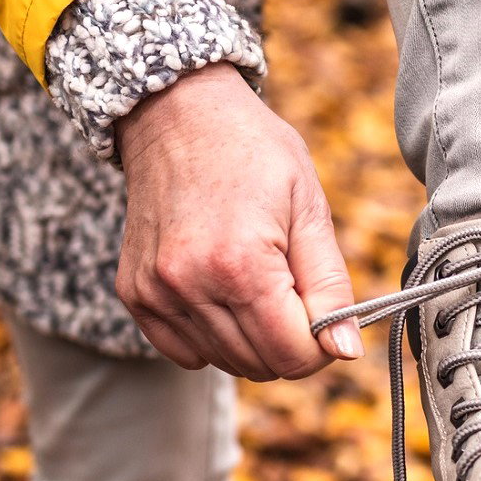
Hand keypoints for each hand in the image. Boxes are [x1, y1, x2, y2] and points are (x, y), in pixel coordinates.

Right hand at [115, 63, 360, 378]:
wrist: (177, 114)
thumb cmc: (253, 152)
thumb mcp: (309, 207)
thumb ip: (331, 286)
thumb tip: (346, 351)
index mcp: (241, 264)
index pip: (293, 356)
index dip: (321, 344)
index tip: (324, 311)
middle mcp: (190, 285)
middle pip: (260, 366)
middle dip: (288, 341)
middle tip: (291, 287)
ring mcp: (155, 292)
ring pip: (224, 362)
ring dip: (251, 338)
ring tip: (255, 279)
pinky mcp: (134, 294)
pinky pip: (184, 352)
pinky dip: (211, 337)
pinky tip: (220, 290)